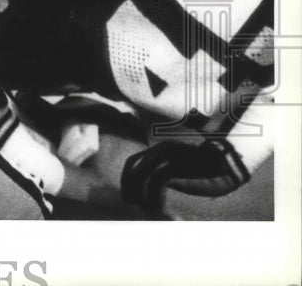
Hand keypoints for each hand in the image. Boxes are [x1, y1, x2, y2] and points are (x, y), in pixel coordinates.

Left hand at [121, 138, 250, 210]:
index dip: (127, 180)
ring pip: (141, 176)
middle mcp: (161, 149)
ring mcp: (168, 155)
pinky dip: (154, 196)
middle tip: (132, 203)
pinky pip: (157, 181)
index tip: (130, 197)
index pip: (132, 162)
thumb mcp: (183, 171)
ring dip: (141, 194)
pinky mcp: (177, 164)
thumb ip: (168, 176)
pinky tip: (160, 208)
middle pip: (133, 167)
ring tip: (149, 209)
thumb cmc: (209, 170)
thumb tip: (151, 192)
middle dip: (129, 187)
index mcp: (160, 149)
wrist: (231, 164)